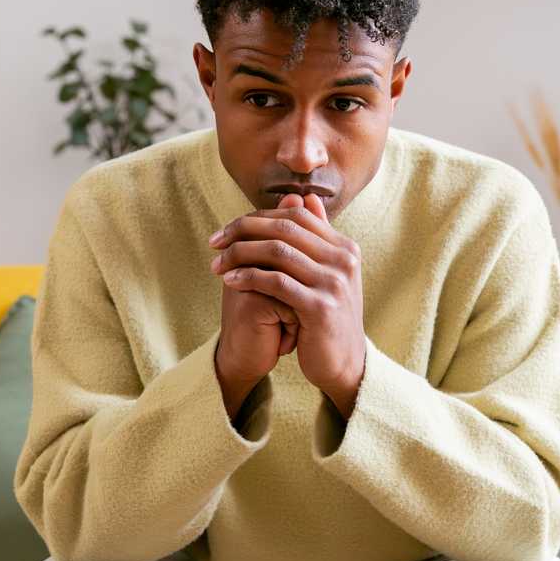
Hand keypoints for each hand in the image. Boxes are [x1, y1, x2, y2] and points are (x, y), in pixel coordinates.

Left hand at [209, 192, 365, 408]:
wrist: (343, 364)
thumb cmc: (326, 319)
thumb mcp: (325, 274)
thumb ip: (316, 237)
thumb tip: (303, 196)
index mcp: (345, 248)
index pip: (296, 215)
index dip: (258, 217)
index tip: (227, 228)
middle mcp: (344, 260)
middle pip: (285, 228)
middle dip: (243, 230)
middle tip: (214, 241)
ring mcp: (334, 283)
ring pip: (278, 252)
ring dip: (240, 254)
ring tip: (217, 264)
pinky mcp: (320, 307)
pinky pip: (276, 282)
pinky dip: (249, 277)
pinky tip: (230, 281)